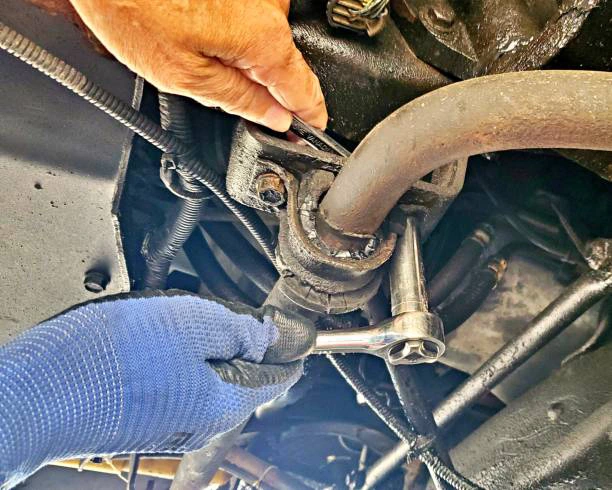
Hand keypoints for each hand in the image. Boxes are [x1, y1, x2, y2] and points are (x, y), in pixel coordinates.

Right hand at [0, 292, 301, 487]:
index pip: (280, 375)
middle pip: (243, 373)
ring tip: (181, 320)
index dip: (288, 343)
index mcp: (227, 401)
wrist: (41, 390)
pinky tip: (153, 339)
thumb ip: (242, 329)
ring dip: (206, 344)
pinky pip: (179, 380)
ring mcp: (175, 420)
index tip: (287, 323)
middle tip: (226, 309)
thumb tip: (276, 333)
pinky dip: (178, 357)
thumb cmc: (113, 358)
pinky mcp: (147, 414)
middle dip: (241, 338)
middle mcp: (205, 420)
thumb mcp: (193, 324)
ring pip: (209, 374)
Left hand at [68, 0, 327, 130]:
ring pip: (262, 35)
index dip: (309, 115)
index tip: (313, 128)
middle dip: (259, 81)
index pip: (303, 90)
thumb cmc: (133, 5)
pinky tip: (195, 21)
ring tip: (191, 42)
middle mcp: (271, 5)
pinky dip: (231, 24)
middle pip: (279, 62)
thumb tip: (274, 117)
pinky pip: (249, 12)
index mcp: (263, 38)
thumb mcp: (184, 74)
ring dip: (239, 48)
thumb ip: (238, 100)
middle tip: (217, 83)